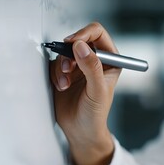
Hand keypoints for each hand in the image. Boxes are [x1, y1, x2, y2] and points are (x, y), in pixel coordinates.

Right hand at [49, 22, 120, 164]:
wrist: (81, 131)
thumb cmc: (96, 114)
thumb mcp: (97, 90)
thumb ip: (92, 67)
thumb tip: (81, 46)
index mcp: (109, 60)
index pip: (97, 33)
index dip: (84, 34)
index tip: (73, 43)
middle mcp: (94, 59)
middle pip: (78, 40)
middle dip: (69, 53)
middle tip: (68, 68)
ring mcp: (78, 66)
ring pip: (64, 52)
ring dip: (62, 66)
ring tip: (65, 83)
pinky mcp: (63, 73)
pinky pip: (54, 63)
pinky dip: (55, 73)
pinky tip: (61, 86)